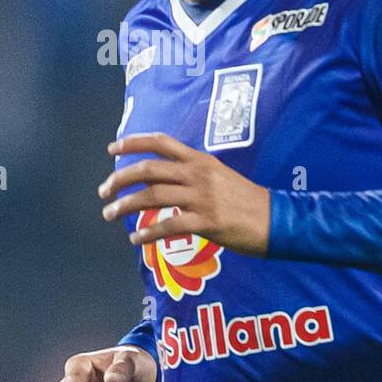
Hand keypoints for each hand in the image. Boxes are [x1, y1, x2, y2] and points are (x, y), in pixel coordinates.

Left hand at [98, 132, 270, 256]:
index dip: (133, 142)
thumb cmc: (246, 200)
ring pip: (152, 197)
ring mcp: (202, 198)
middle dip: (120, 178)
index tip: (112, 148)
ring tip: (110, 214)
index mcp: (200, 160)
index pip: (161, 142)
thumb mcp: (218, 176)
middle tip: (104, 191)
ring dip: (125, 206)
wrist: (277, 219)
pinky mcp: (206, 222)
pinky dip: (147, 233)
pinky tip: (135, 238)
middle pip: (148, 169)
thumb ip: (188, 175)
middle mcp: (198, 174)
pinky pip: (168, 226)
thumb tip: (154, 179)